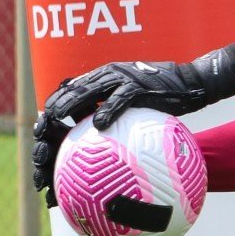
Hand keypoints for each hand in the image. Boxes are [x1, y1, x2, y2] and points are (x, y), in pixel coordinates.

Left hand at [31, 45, 234, 207]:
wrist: (195, 83)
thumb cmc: (167, 102)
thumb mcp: (139, 113)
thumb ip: (118, 124)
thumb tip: (102, 158)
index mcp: (102, 82)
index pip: (65, 94)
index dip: (48, 115)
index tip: (40, 138)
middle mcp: (105, 77)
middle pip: (65, 95)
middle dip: (48, 118)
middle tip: (40, 142)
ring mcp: (120, 78)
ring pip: (82, 92)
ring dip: (65, 109)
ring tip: (55, 128)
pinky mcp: (138, 84)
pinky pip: (118, 99)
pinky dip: (106, 110)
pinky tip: (99, 125)